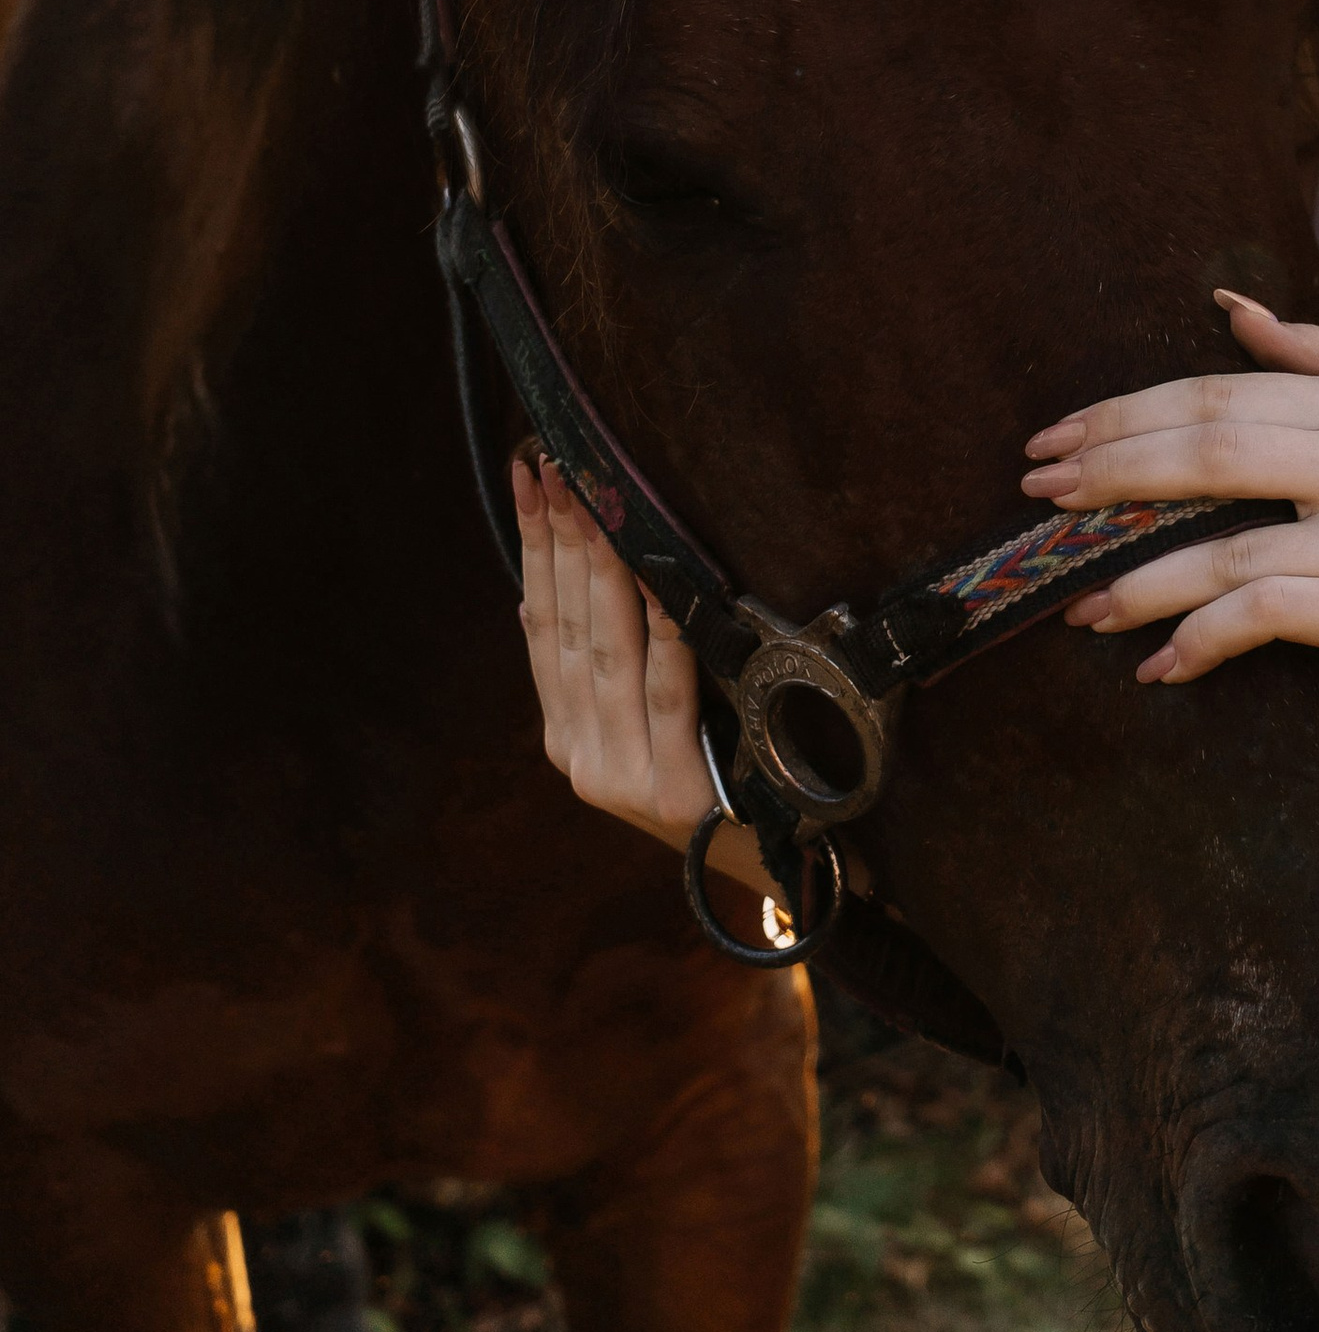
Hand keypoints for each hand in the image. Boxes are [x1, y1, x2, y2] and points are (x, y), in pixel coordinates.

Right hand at [514, 456, 759, 884]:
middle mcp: (582, 756)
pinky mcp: (672, 791)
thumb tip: (534, 593)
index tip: (530, 477)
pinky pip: (667, 691)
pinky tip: (658, 579)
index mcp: (567, 737)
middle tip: (557, 465)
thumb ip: (596, 672)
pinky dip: (664, 629)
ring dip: (599, 568)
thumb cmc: (719, 777)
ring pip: (606, 650)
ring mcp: (622, 776)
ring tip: (594, 500)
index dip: (533, 546)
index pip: (541, 622)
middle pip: (567, 626)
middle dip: (560, 538)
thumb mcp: (644, 727)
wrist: (774, 866)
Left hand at [1030, 294, 1318, 757]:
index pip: (1217, 397)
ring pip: (1226, 545)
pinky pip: (1263, 617)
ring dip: (1138, 580)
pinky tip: (1158, 665)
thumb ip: (1317, 363)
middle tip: (1039, 498)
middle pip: (1209, 452)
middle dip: (1110, 473)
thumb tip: (1231, 308)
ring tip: (1078, 604)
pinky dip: (1199, 642)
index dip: (1125, 416)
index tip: (1054, 441)